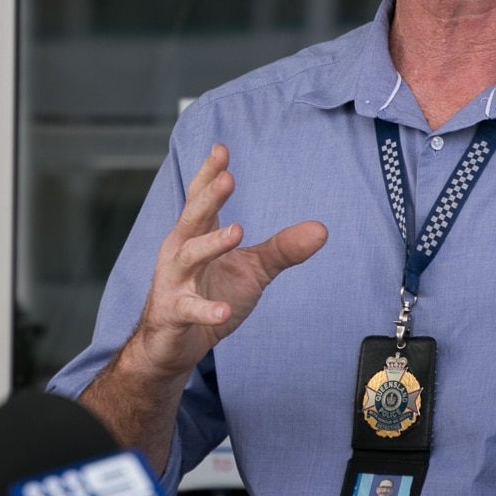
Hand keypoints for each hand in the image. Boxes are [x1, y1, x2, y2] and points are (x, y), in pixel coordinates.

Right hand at [127, 144, 327, 380]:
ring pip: (188, 257)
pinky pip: (189, 310)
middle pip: (192, 218)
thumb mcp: (253, 270)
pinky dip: (206, 310)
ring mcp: (173, 283)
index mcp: (195, 235)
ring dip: (211, 243)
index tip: (220, 149)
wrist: (173, 346)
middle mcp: (179, 252)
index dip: (208, 174)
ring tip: (237, 231)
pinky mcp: (173, 314)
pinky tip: (223, 310)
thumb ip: (282, 248)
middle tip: (227, 176)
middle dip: (209, 197)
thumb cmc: (211, 295)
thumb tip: (322, 229)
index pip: (200, 199)